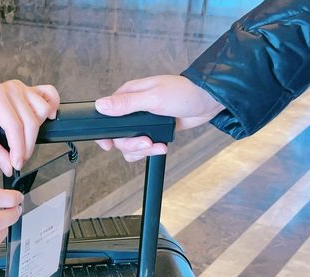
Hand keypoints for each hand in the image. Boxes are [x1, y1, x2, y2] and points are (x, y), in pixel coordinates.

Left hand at [0, 80, 59, 175]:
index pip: (15, 127)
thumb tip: (11, 168)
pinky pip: (49, 94)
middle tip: (18, 160)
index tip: (16, 165)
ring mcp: (21, 87)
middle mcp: (10, 88)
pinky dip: (52, 105)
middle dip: (27, 146)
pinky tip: (47, 118)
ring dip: (36, 129)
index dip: (18, 149)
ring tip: (22, 139)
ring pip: (42, 110)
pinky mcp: (28, 89)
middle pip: (31, 122)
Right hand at [94, 75, 224, 161]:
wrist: (209, 102)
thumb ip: (126, 104)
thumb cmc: (184, 93)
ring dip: (142, 150)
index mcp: (129, 95)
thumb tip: (101, 105)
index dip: (105, 133)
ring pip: (130, 144)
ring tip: (156, 146)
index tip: (108, 144)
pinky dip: (150, 151)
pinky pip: (143, 148)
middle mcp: (133, 109)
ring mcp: (143, 122)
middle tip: (146, 143)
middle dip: (131, 144)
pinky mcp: (154, 131)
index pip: (106, 115)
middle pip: (118, 135)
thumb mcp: (153, 98)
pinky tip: (161, 146)